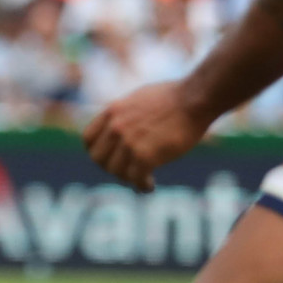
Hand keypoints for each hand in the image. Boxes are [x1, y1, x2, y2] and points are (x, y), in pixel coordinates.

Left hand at [82, 80, 213, 193]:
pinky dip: (142, 186)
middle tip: (127, 170)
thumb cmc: (174, 97)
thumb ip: (125, 114)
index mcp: (113, 111)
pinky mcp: (145, 156)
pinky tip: (150, 185)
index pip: (88, 139)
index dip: (97, 152)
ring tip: (142, 178)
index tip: (109, 158)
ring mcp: (129, 142)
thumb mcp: (139, 99)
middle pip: (98, 159)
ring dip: (129, 178)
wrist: (194, 100)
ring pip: (116, 172)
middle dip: (112, 167)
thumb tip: (121, 128)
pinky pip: (135, 179)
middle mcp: (116, 127)